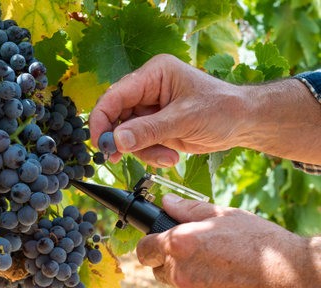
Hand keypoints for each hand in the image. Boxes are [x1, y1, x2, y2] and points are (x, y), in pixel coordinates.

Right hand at [89, 54, 245, 166]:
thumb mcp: (184, 119)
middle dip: (122, 140)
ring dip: (143, 151)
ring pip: (128, 135)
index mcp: (154, 75)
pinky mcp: (157, 127)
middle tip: (120, 157)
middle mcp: (148, 90)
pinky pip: (141, 144)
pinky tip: (171, 156)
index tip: (100, 143)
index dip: (102, 119)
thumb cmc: (220, 109)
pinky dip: (151, 155)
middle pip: (117, 116)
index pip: (116, 95)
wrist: (241, 123)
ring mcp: (151, 110)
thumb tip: (117, 140)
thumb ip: (149, 130)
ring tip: (167, 157)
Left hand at [136, 194, 320, 287]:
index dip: (150, 246)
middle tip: (200, 255)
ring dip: (191, 280)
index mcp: (181, 246)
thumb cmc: (263, 245)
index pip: (143, 250)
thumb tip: (167, 202)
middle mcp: (181, 276)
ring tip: (223, 270)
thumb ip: (189, 209)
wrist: (296, 284)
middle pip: (159, 271)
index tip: (156, 245)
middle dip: (172, 263)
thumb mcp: (226, 215)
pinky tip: (231, 287)